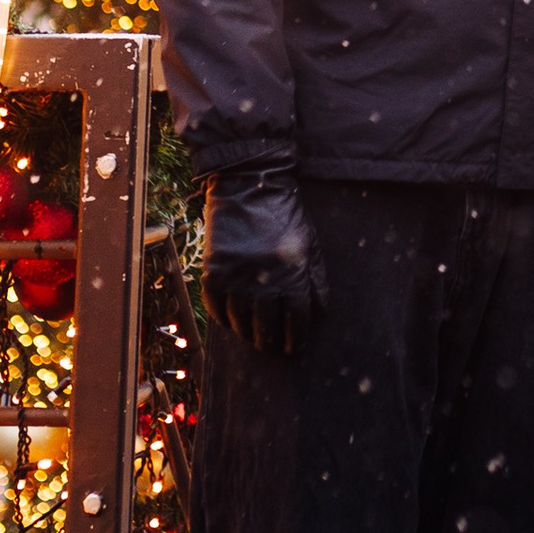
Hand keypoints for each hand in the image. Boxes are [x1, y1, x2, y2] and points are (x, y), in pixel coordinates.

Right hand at [199, 167, 325, 355]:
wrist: (249, 185)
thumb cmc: (285, 216)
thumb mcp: (310, 244)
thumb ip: (316, 279)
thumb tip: (320, 313)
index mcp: (293, 273)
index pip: (297, 319)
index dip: (297, 338)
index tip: (295, 347)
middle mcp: (264, 279)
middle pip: (267, 327)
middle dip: (270, 341)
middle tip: (271, 347)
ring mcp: (236, 277)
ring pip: (240, 322)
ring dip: (247, 333)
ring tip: (252, 337)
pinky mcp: (214, 271)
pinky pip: (215, 307)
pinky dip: (223, 318)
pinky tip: (231, 321)